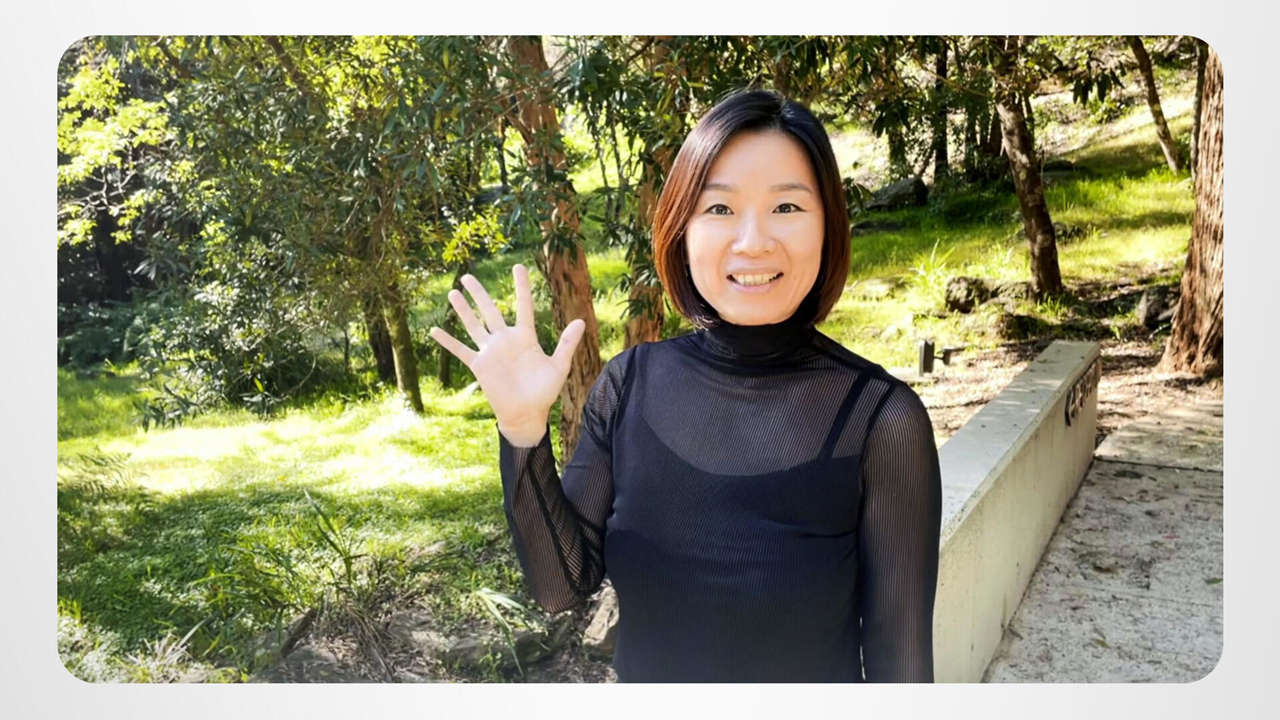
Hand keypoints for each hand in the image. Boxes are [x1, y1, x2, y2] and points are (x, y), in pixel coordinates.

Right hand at [429, 264, 584, 445]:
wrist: (527, 414)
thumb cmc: (544, 392)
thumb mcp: (558, 366)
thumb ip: (567, 344)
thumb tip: (581, 321)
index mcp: (525, 337)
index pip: (523, 306)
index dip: (521, 287)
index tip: (518, 267)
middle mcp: (505, 340)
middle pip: (490, 310)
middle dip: (479, 293)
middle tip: (468, 276)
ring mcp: (491, 352)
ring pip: (474, 325)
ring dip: (463, 310)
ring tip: (452, 292)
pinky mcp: (480, 366)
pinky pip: (461, 350)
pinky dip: (448, 342)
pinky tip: (434, 330)